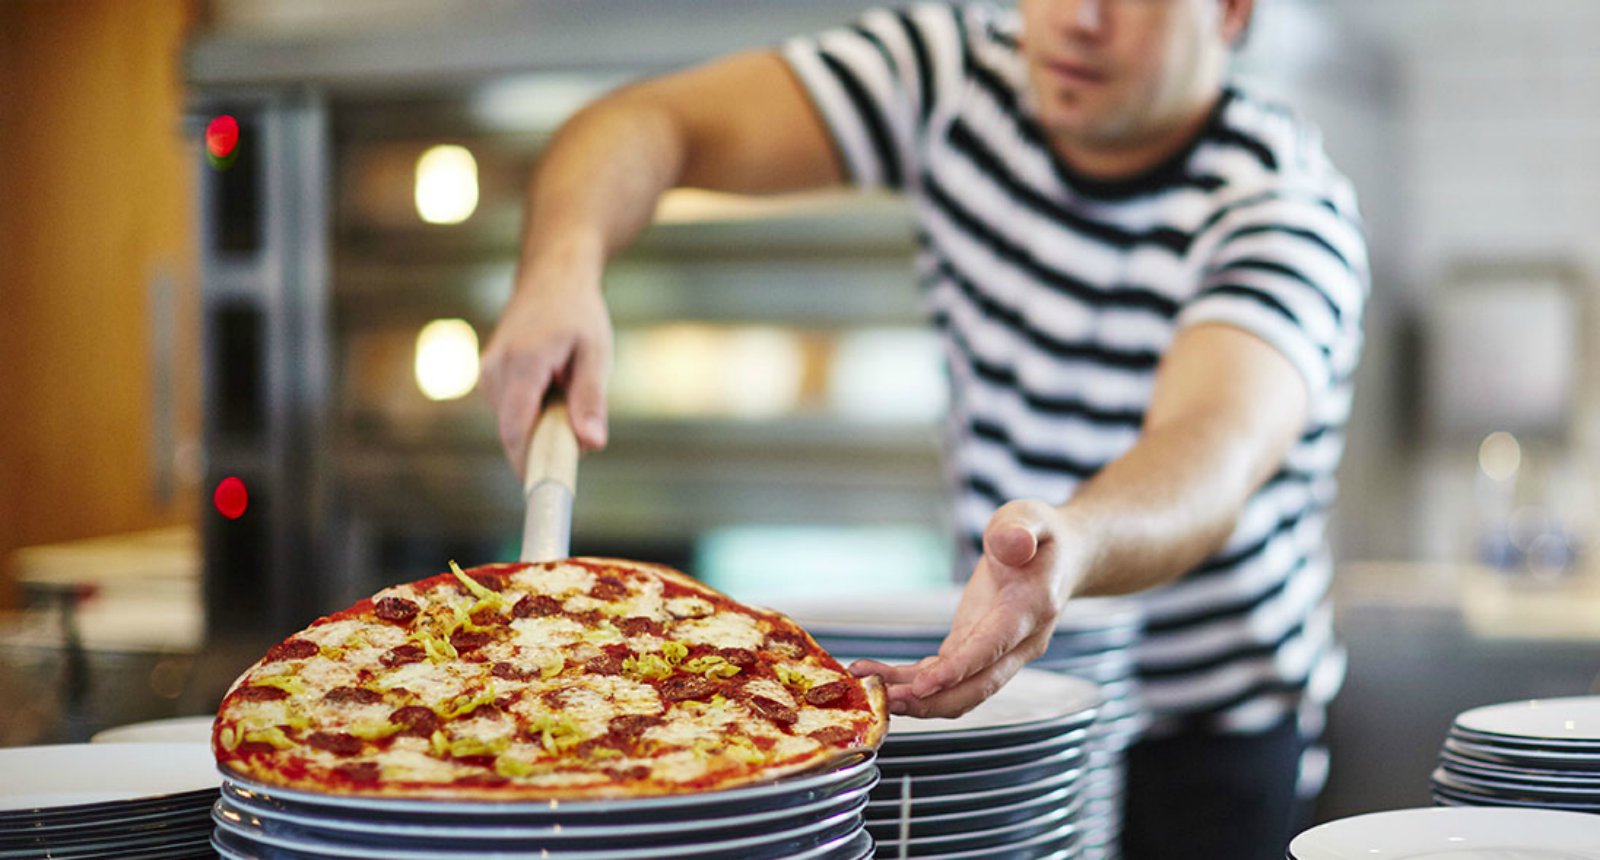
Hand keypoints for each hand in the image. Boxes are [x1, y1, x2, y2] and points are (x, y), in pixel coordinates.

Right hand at [480, 250, 612, 473]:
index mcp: (523, 362)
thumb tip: (591, 444)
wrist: (551, 277)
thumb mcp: (596, 352)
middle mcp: (495, 370)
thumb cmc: (578, 313)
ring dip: (543, 424)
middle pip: (516, 432)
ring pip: (514, 424)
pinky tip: (553, 384)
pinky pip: (512, 412)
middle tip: (581, 431)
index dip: (528, 466)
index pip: (516, 429)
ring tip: (567, 386)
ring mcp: (487, 373)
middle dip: (546, 443)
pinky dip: (535, 412)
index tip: (547, 492)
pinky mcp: (488, 377)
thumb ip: (591, 399)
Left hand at [852, 500, 1080, 717]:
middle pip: (977, 686)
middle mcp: (1020, 643)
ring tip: (874, 692)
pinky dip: (915, 683)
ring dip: (919, 700)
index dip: (959, 669)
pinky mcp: (977, 652)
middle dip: (932, 700)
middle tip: (887, 701)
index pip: (994, 647)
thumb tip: (1012, 543)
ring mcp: (1000, 654)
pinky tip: (882, 677)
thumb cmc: (1042, 536)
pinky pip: (947, 678)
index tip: (923, 684)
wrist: (1063, 558)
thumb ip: (1019, 528)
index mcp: (1032, 609)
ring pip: (961, 692)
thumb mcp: (1030, 517)